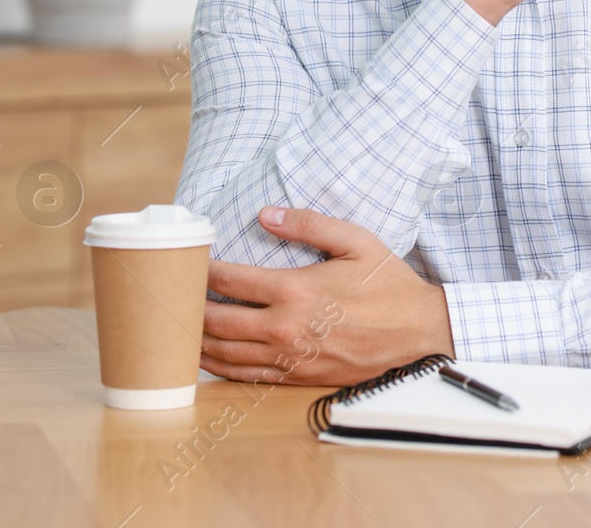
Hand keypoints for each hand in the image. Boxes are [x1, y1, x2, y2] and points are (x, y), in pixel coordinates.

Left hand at [200, 206, 454, 386]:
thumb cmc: (388, 284)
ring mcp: (290, 356)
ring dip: (196, 341)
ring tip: (178, 327)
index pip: (230, 281)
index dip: (202, 271)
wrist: (417, 330)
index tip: (189, 262)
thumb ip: (309, 224)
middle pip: (217, 321)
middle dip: (189, 308)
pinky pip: (246, 375)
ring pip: (225, 353)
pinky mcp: (297, 376)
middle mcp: (286, 327)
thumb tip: (266, 214)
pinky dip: (220, 367)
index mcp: (296, 290)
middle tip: (172, 296)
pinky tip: (206, 357)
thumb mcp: (356, 241)